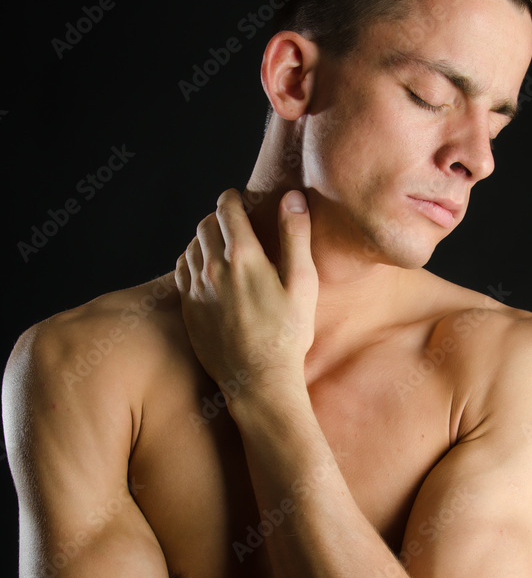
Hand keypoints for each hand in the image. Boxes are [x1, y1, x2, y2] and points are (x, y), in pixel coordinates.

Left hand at [175, 188, 317, 411]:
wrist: (259, 380)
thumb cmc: (288, 334)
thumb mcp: (303, 283)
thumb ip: (296, 236)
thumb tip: (293, 197)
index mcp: (243, 256)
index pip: (226, 208)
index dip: (232, 198)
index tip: (238, 199)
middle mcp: (213, 268)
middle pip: (205, 225)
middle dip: (219, 217)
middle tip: (234, 223)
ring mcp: (196, 290)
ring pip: (191, 246)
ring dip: (204, 239)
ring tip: (221, 246)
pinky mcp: (188, 310)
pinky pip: (181, 272)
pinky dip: (192, 261)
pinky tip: (206, 270)